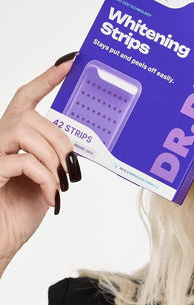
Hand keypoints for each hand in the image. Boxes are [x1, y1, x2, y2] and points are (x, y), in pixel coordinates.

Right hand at [0, 53, 80, 276]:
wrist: (0, 241)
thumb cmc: (20, 211)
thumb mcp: (47, 179)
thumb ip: (54, 158)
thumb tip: (75, 149)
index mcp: (14, 138)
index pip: (27, 97)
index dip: (48, 79)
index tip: (71, 63)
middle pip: (32, 117)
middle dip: (60, 140)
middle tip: (71, 169)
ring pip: (26, 132)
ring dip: (53, 159)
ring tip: (58, 185)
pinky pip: (23, 161)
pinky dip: (45, 179)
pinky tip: (49, 197)